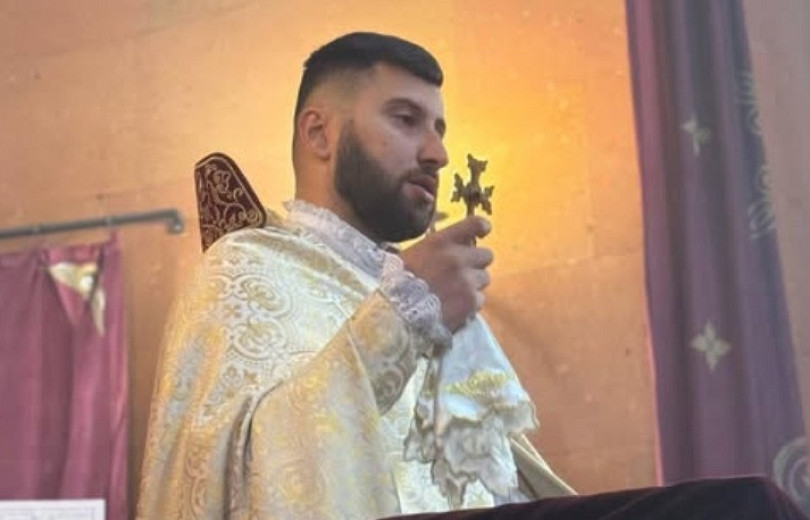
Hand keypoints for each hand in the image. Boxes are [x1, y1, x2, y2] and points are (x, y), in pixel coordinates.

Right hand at [400, 216, 492, 331]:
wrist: (394, 314)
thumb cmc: (394, 283)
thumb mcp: (410, 255)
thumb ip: (434, 249)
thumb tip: (448, 249)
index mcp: (440, 242)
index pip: (474, 224)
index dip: (481, 227)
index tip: (483, 231)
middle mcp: (457, 258)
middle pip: (486, 255)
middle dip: (476, 263)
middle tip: (462, 273)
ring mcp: (466, 280)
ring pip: (484, 278)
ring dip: (473, 284)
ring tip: (455, 294)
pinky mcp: (470, 302)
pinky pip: (479, 299)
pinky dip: (470, 305)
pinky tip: (454, 308)